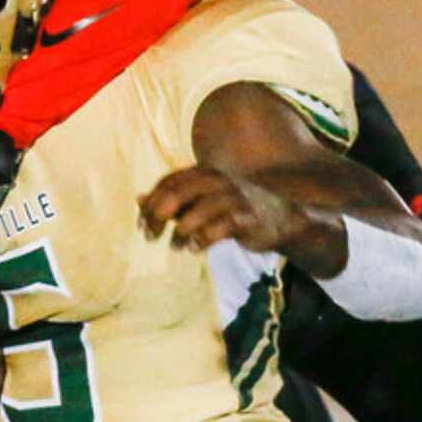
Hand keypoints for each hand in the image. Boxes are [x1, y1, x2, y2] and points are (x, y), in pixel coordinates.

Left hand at [139, 164, 337, 262]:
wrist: (283, 219)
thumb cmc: (235, 211)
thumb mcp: (200, 202)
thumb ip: (173, 201)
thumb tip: (138, 199)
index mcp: (204, 172)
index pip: (168, 182)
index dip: (150, 204)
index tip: (141, 227)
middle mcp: (218, 180)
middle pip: (178, 193)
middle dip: (158, 216)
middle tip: (150, 237)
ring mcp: (234, 198)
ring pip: (198, 211)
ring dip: (180, 232)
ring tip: (175, 247)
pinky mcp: (247, 218)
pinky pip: (219, 228)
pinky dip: (202, 239)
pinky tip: (194, 249)